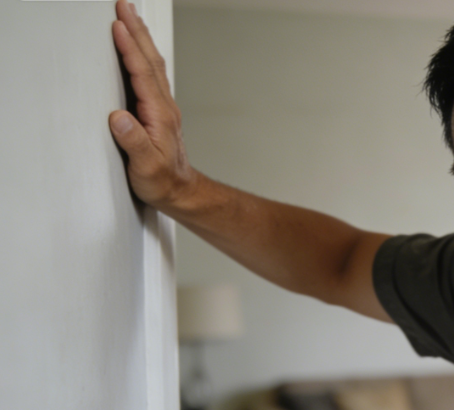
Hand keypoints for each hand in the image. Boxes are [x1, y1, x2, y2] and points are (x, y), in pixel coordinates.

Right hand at [108, 0, 196, 209]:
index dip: (130, 48)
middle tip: (124, 4)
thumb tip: (119, 117)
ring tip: (130, 15)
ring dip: (141, 38)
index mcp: (159, 114)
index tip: (118, 25)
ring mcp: (162, 107)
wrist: (180, 192)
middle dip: (136, 30)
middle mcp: (163, 106)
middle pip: (150, 60)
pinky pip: (150, 74)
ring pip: (152, 64)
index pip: (142, 73)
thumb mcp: (146, 166)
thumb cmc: (163, 181)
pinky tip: (137, 48)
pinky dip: (142, 54)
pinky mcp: (158, 111)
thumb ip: (133, 141)